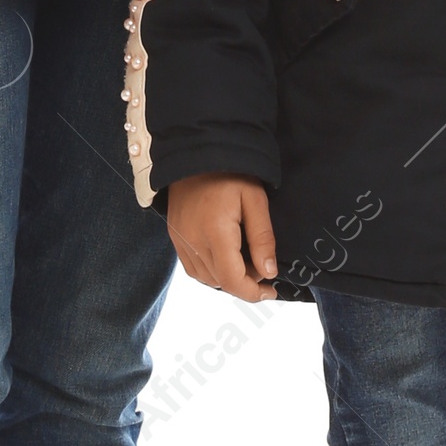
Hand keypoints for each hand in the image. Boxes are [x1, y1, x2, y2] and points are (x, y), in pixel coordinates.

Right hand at [168, 174, 278, 299]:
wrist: (196, 152)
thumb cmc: (231, 173)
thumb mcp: (255, 200)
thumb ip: (262, 238)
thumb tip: (269, 273)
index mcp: (215, 232)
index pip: (232, 280)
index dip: (253, 292)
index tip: (271, 290)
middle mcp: (193, 241)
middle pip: (220, 281)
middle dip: (244, 283)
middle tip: (262, 268)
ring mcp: (180, 240)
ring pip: (206, 278)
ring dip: (227, 278)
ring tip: (245, 261)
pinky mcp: (174, 236)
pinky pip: (193, 268)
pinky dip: (211, 271)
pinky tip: (225, 258)